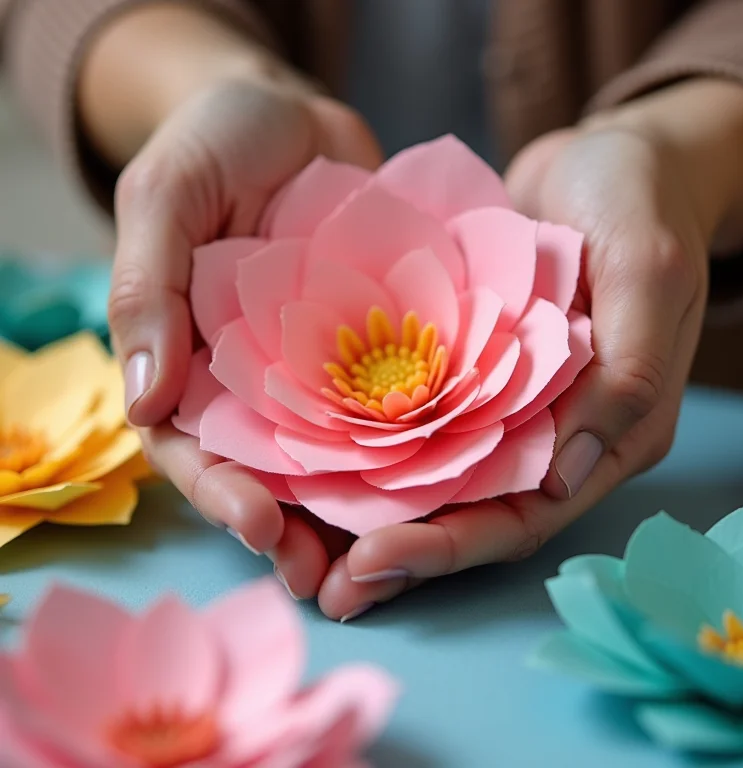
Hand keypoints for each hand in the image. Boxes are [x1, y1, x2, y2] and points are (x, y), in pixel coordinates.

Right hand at [107, 79, 381, 563]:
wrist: (297, 115)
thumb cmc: (220, 142)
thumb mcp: (169, 194)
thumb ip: (147, 286)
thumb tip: (139, 400)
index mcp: (189, 360)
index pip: (196, 446)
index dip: (222, 492)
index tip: (261, 526)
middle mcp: (254, 379)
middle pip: (270, 472)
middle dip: (297, 530)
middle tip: (333, 581)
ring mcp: (318, 370)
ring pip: (336, 457)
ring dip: (358, 512)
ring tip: (388, 561)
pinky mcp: (375, 350)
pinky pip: (392, 407)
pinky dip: (412, 447)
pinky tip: (443, 481)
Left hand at [310, 80, 742, 621]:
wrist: (601, 160)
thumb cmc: (640, 203)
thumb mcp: (647, 270)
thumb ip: (629, 371)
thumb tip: (571, 472)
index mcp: (604, 433)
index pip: (524, 516)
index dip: (451, 546)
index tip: (375, 562)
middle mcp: (545, 432)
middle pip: (464, 512)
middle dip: (396, 551)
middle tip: (322, 585)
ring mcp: (498, 400)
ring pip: (428, 472)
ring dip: (368, 511)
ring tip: (296, 541)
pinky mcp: (461, 365)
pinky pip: (409, 413)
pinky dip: (363, 439)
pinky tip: (306, 454)